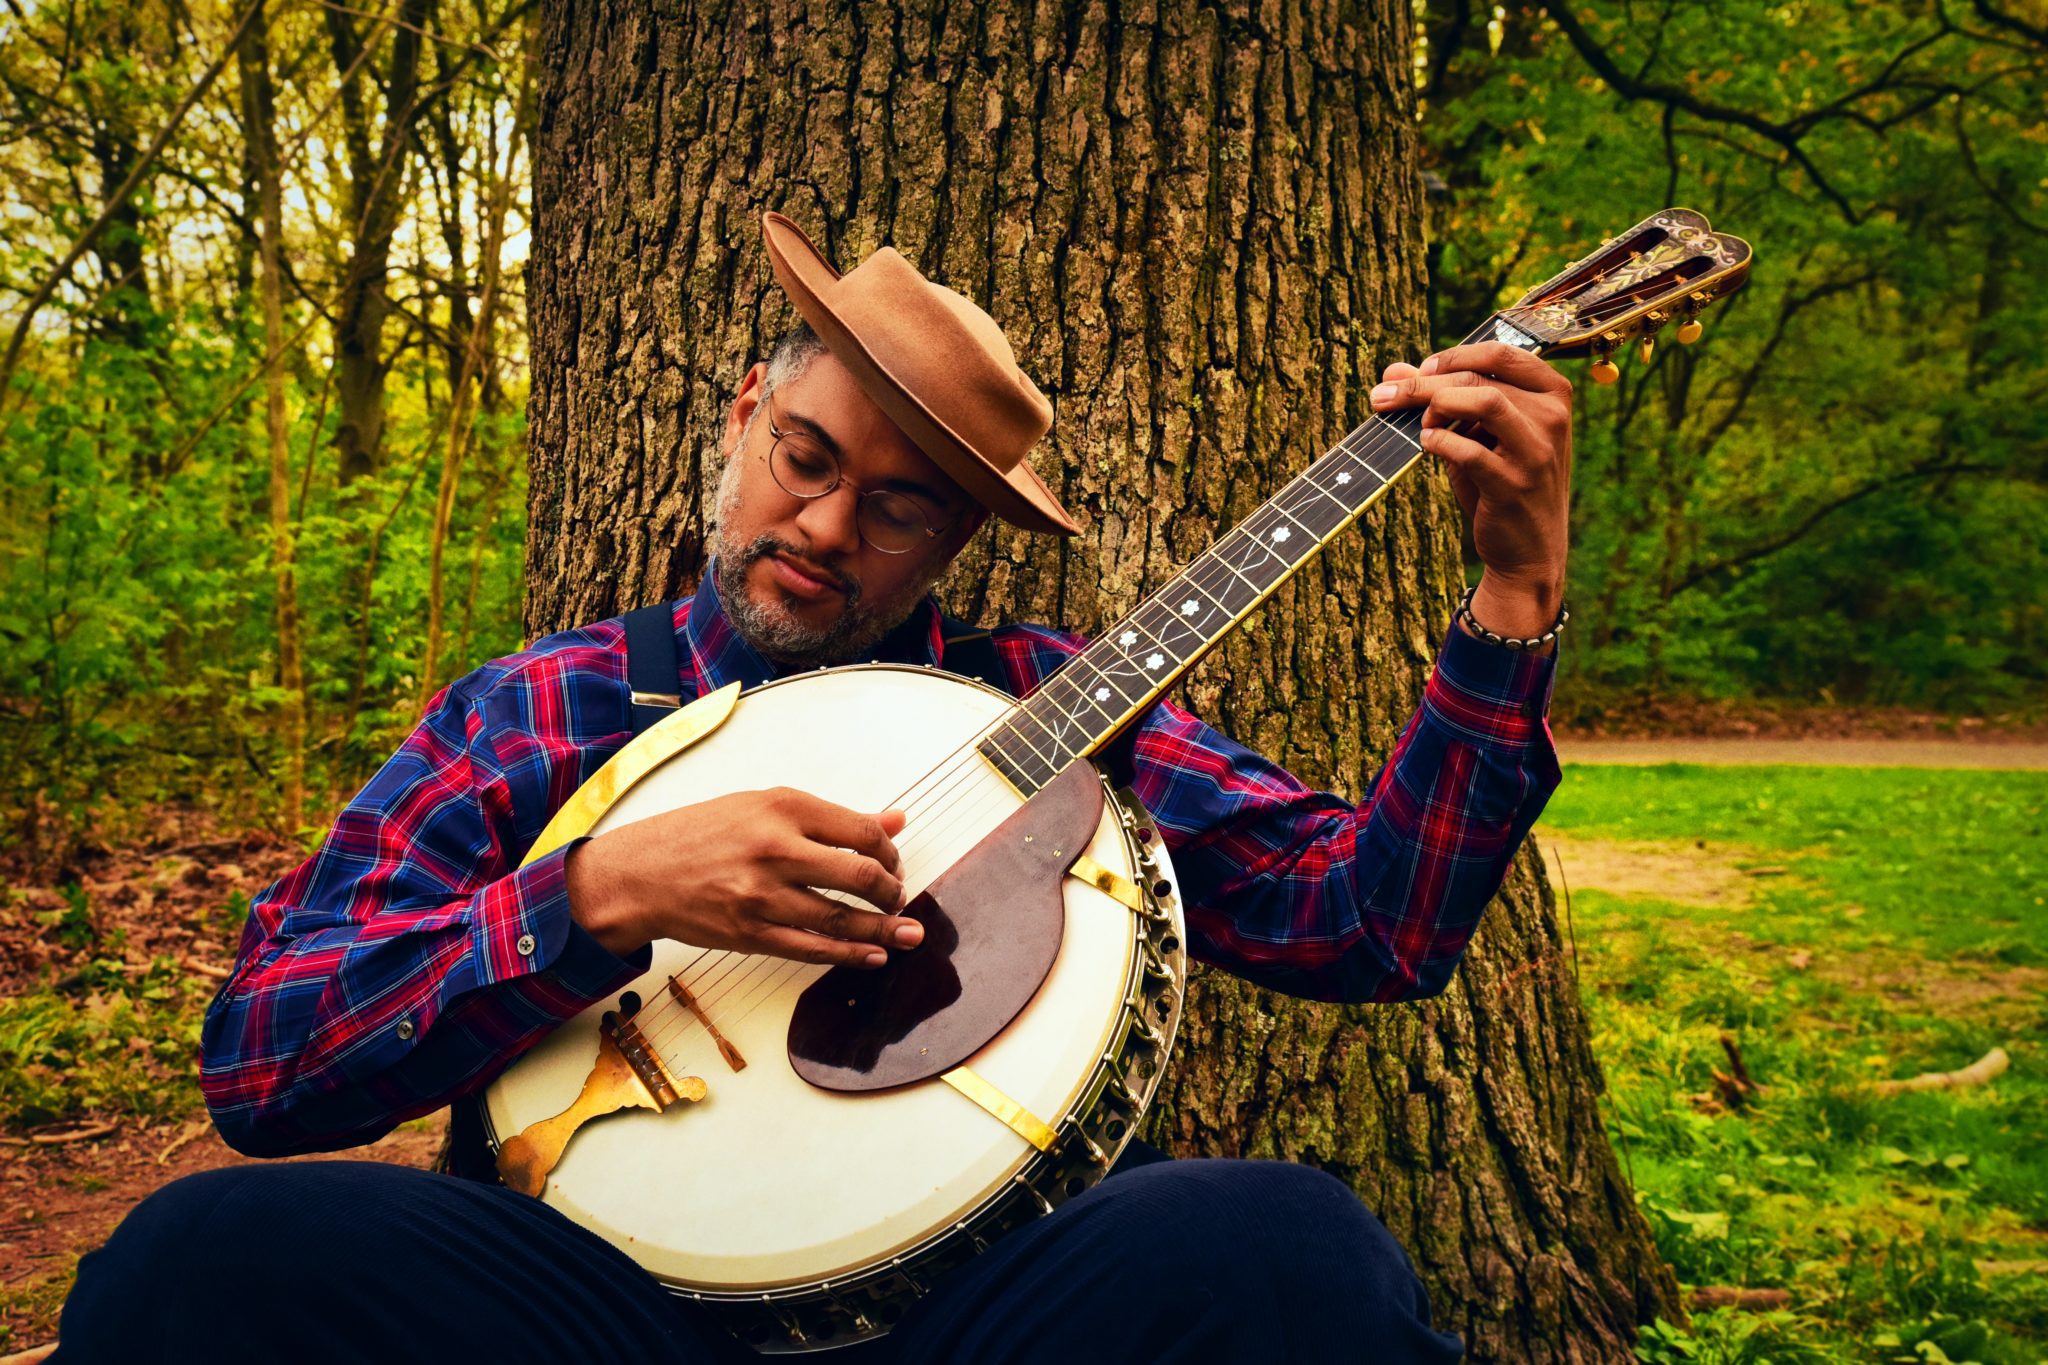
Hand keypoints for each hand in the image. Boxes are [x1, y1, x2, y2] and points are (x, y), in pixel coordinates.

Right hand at [564, 787, 922, 966]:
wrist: (640, 873)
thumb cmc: (700, 835)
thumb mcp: (763, 806)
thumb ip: (831, 818)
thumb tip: (895, 819)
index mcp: (782, 808)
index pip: (861, 831)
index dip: (890, 851)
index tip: (894, 862)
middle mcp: (775, 849)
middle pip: (860, 874)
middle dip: (892, 892)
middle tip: (899, 899)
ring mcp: (762, 895)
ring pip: (840, 918)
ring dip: (883, 930)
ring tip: (907, 934)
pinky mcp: (750, 933)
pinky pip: (811, 949)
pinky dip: (849, 954)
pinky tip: (872, 956)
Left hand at [1370, 342, 1572, 638]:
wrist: (1528, 552)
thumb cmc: (1500, 484)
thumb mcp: (1477, 437)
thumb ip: (1440, 400)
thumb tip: (1391, 373)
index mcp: (1552, 393)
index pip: (1500, 352)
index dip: (1454, 355)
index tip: (1421, 369)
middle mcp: (1553, 416)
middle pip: (1480, 378)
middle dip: (1424, 383)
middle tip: (1385, 396)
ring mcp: (1537, 451)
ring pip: (1484, 402)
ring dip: (1436, 404)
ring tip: (1418, 423)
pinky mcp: (1515, 484)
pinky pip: (1470, 450)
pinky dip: (1440, 442)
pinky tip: (1427, 445)